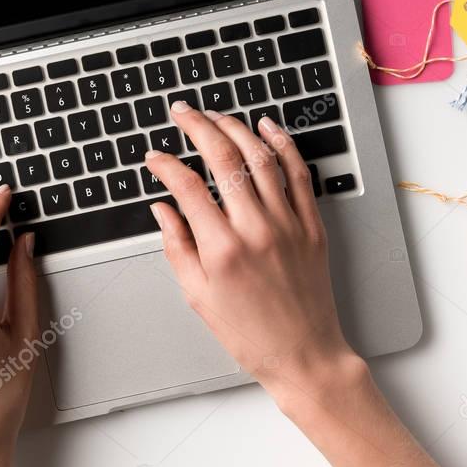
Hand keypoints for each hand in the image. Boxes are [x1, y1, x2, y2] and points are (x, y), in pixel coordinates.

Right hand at [145, 102, 358, 403]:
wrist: (304, 354)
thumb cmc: (249, 333)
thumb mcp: (198, 296)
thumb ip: (177, 246)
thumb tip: (162, 208)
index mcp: (221, 249)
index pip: (186, 186)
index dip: (165, 164)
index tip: (155, 157)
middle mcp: (256, 229)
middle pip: (224, 157)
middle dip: (197, 126)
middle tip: (182, 112)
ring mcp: (288, 223)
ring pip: (260, 156)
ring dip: (235, 127)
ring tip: (216, 115)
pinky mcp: (312, 225)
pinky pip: (298, 173)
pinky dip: (282, 144)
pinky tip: (266, 128)